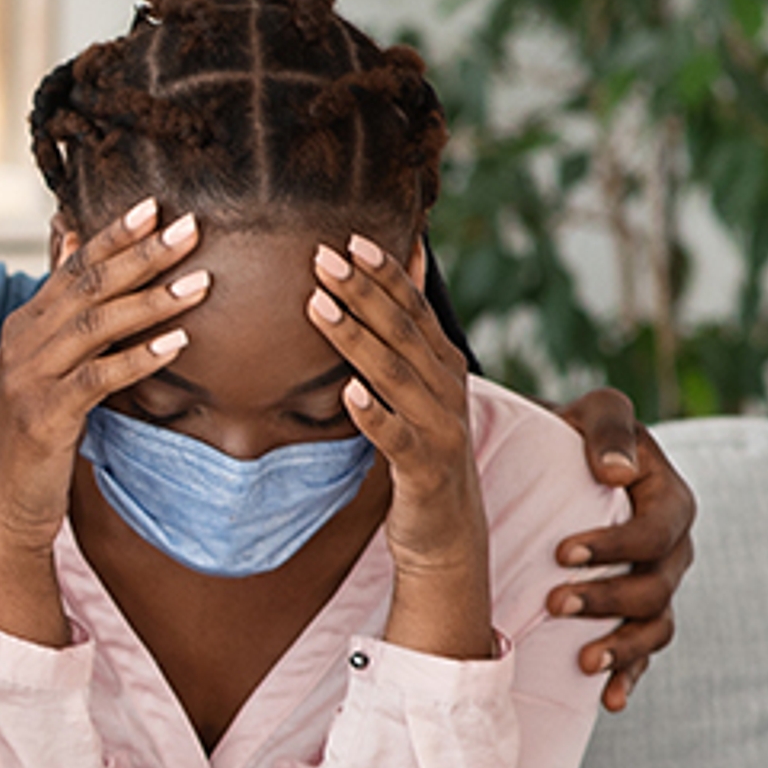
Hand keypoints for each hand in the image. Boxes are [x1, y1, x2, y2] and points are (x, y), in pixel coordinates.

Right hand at [0, 197, 207, 643]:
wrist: (3, 499)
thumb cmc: (35, 428)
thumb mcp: (44, 362)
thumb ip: (61, 304)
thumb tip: (70, 235)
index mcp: (25, 323)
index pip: (73, 264)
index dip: (114, 234)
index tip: (156, 205)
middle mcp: (21, 341)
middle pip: (88, 285)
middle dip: (142, 254)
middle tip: (191, 228)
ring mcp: (28, 377)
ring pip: (96, 326)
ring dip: (152, 300)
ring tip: (201, 282)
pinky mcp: (44, 415)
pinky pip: (98, 378)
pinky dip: (139, 357)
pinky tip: (178, 342)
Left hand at [312, 234, 488, 657]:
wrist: (446, 530)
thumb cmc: (421, 448)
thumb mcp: (415, 386)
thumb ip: (406, 330)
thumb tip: (404, 261)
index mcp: (442, 364)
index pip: (411, 307)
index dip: (383, 272)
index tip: (346, 237)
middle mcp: (448, 388)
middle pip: (402, 331)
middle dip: (363, 292)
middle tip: (322, 257)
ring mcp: (440, 428)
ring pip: (396, 375)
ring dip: (357, 340)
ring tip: (319, 308)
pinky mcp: (425, 468)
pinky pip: (397, 438)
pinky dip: (374, 414)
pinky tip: (349, 393)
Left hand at [545, 390, 695, 710]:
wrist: (556, 462)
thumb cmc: (576, 433)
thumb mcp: (595, 412)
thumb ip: (609, 428)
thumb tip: (616, 472)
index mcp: (671, 501)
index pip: (657, 532)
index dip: (615, 546)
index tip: (562, 552)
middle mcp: (673, 549)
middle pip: (656, 587)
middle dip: (607, 599)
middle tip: (554, 602)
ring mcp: (658, 585)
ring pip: (657, 627)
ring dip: (624, 647)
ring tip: (585, 660)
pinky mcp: (636, 614)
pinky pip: (646, 654)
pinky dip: (632, 677)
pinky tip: (610, 700)